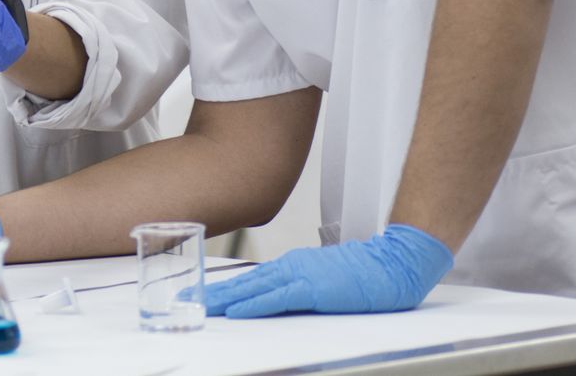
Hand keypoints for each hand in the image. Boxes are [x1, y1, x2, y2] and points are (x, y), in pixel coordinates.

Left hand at [203, 225, 452, 317]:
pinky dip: (253, 305)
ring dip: (225, 300)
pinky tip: (236, 312)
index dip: (224, 289)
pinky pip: (276, 299)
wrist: (391, 264)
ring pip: (253, 290)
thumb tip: (283, 299)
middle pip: (244, 283)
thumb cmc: (364, 274)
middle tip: (183, 298)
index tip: (200, 295)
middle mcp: (290, 267)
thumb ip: (301, 286)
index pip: (251, 280)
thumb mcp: (325, 278)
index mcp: (293, 266)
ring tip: (200, 307)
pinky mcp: (311, 289)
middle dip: (214, 293)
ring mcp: (300, 276)